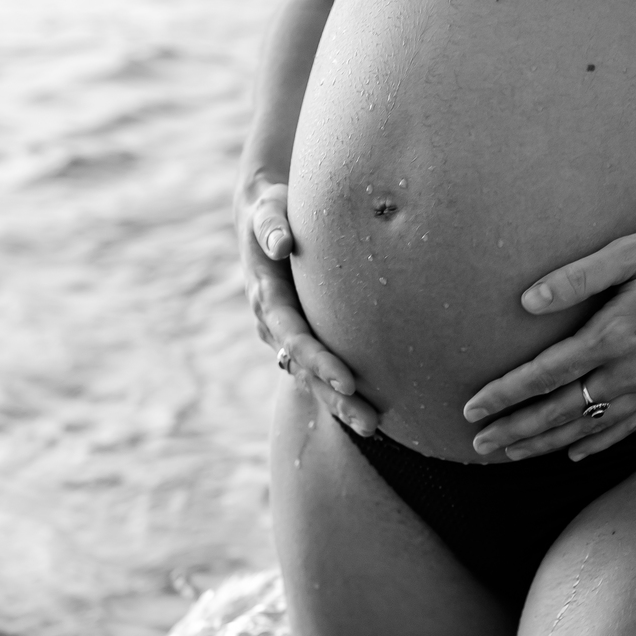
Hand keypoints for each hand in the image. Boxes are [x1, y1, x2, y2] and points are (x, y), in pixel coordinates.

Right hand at [236, 178, 378, 436]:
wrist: (263, 220)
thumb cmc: (271, 208)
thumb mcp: (266, 208)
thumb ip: (271, 224)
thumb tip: (282, 243)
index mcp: (267, 297)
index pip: (296, 337)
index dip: (320, 361)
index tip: (349, 381)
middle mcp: (274, 324)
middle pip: (306, 369)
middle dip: (335, 397)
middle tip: (369, 422)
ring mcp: (285, 335)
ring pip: (312, 377)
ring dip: (339, 404)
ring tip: (373, 427)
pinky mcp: (301, 337)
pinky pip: (318, 370)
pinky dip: (339, 391)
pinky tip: (369, 410)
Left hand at [463, 216, 635, 459]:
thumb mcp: (633, 249)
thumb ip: (579, 276)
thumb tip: (528, 301)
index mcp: (617, 332)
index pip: (547, 374)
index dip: (506, 394)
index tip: (472, 409)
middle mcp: (633, 370)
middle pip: (562, 411)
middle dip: (516, 430)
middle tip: (478, 445)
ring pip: (591, 427)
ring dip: (546, 444)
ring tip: (510, 454)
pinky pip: (627, 427)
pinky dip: (596, 443)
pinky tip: (572, 453)